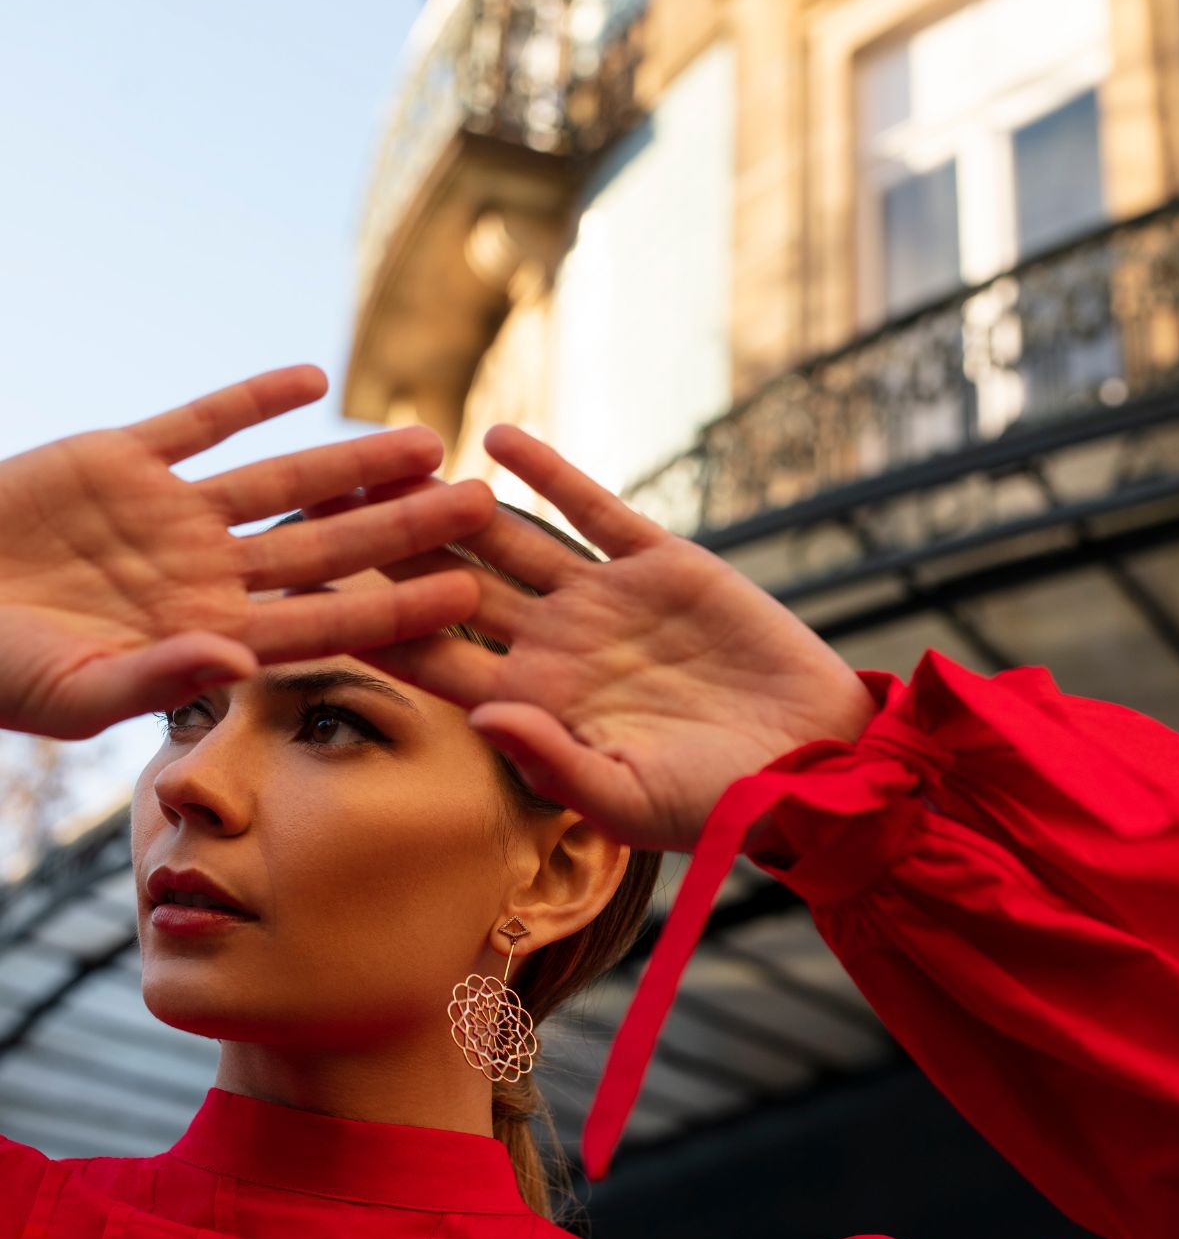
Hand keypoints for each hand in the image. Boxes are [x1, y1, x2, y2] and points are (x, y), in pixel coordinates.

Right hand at [0, 365, 495, 738]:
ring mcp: (166, 515)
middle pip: (327, 547)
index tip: (470, 593)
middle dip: (404, 527)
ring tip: (425, 438)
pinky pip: (199, 422)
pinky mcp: (120, 459)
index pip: (326, 622)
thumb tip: (247, 665)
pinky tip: (314, 380)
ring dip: (351, 461)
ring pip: (281, 480)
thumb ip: (162, 679)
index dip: (398, 607)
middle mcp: (204, 574)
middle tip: (484, 504)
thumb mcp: (72, 692)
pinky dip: (250, 400)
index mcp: (206, 636)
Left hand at [353, 424, 875, 851]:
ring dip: (450, 499)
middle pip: (451, 585)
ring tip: (386, 454)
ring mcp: (602, 600)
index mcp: (535, 705)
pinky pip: (591, 509)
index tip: (305, 591)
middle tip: (315, 497)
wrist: (813, 757)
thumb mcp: (631, 799)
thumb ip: (554, 763)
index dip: (371, 623)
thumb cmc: (719, 801)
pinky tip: (494, 437)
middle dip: (388, 545)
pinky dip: (547, 473)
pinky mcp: (659, 563)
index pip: (434, 657)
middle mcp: (554, 646)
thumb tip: (482, 719)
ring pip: (508, 539)